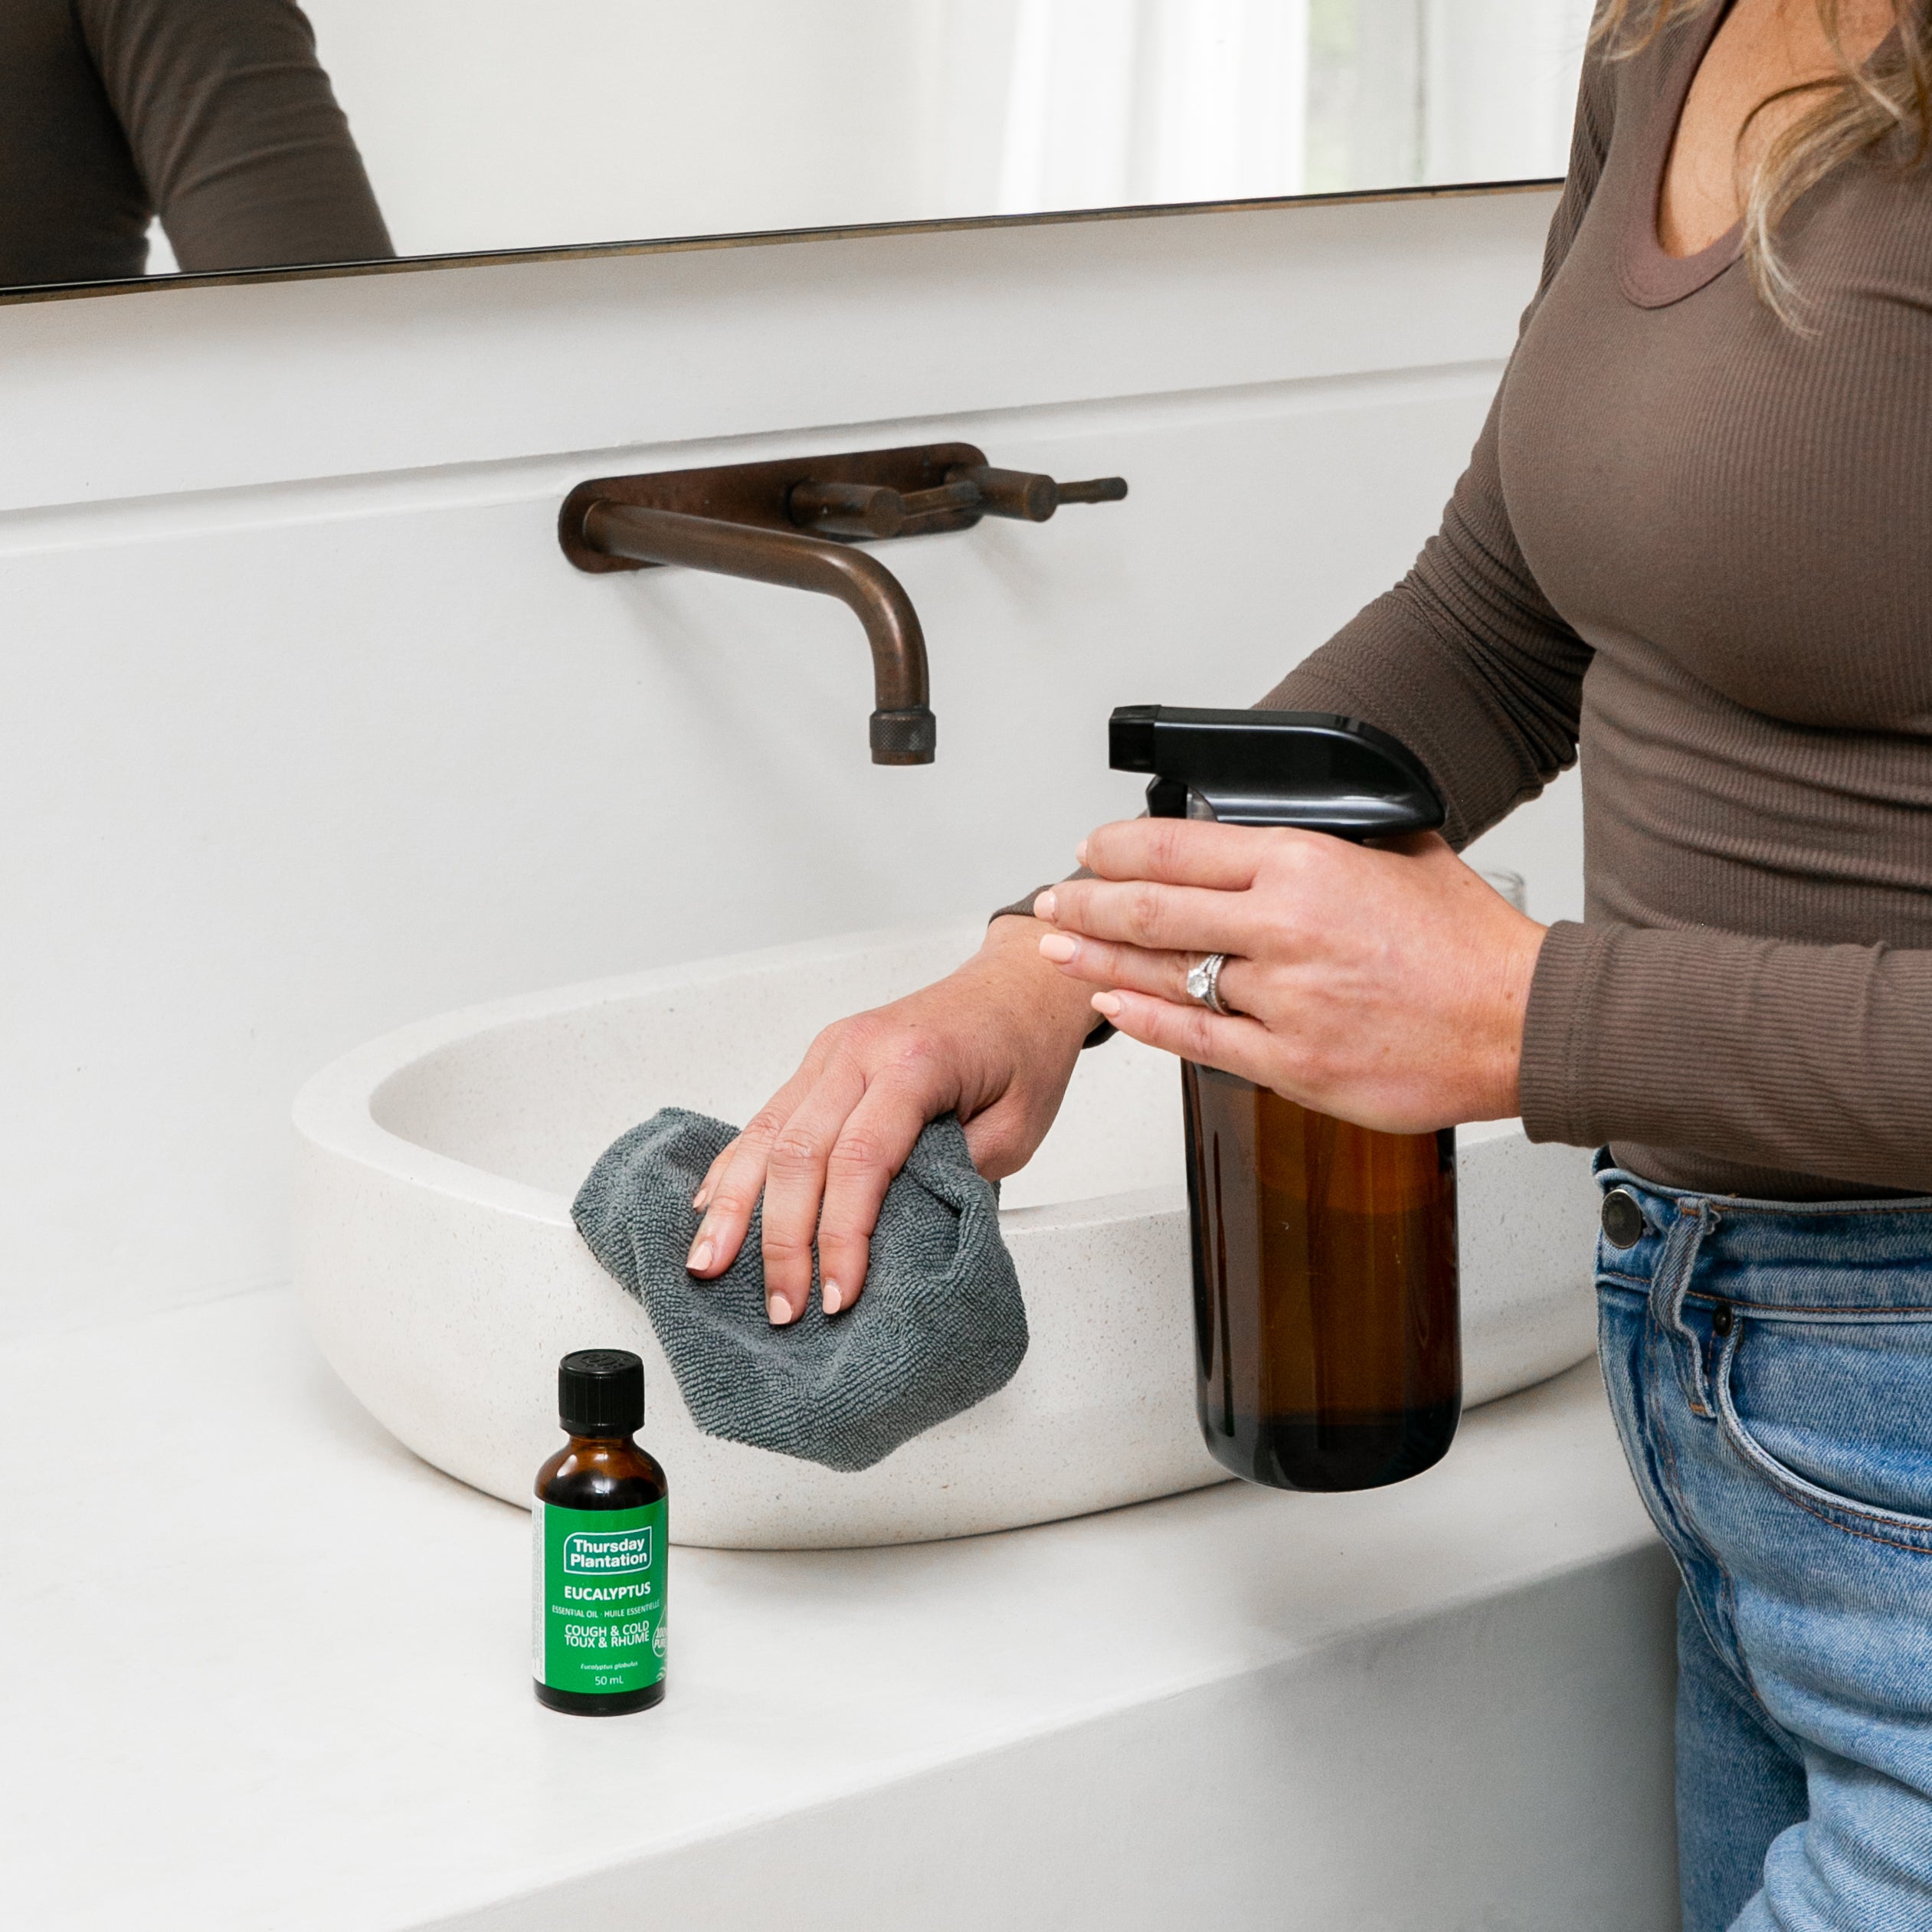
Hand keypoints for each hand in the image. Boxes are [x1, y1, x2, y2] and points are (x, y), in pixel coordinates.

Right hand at [684, 916, 1096, 1324]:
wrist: (1021, 983)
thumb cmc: (1025, 1050)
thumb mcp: (1016, 1128)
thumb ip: (952, 1178)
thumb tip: (893, 1239)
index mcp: (915, 1063)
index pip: (860, 1161)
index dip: (841, 1236)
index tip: (838, 1297)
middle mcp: (859, 1049)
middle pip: (799, 1152)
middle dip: (782, 1239)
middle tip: (781, 1306)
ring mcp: (832, 1050)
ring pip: (767, 1133)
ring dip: (734, 1206)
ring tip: (709, 1266)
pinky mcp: (821, 1060)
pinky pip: (768, 1117)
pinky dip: (737, 1165)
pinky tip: (710, 1206)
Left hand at [1032, 821, 1545, 1132]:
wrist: (1519, 1023)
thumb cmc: (1470, 947)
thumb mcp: (1401, 854)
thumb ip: (1329, 843)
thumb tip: (1277, 833)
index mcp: (1306, 865)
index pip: (1178, 846)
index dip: (1117, 848)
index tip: (1092, 849)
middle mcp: (1283, 928)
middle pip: (1149, 909)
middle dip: (1085, 902)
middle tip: (1052, 900)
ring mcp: (1283, 1000)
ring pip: (1164, 974)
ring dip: (1099, 958)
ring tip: (1058, 948)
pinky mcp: (1290, 1062)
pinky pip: (1195, 1038)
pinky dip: (1144, 1019)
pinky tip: (1112, 1004)